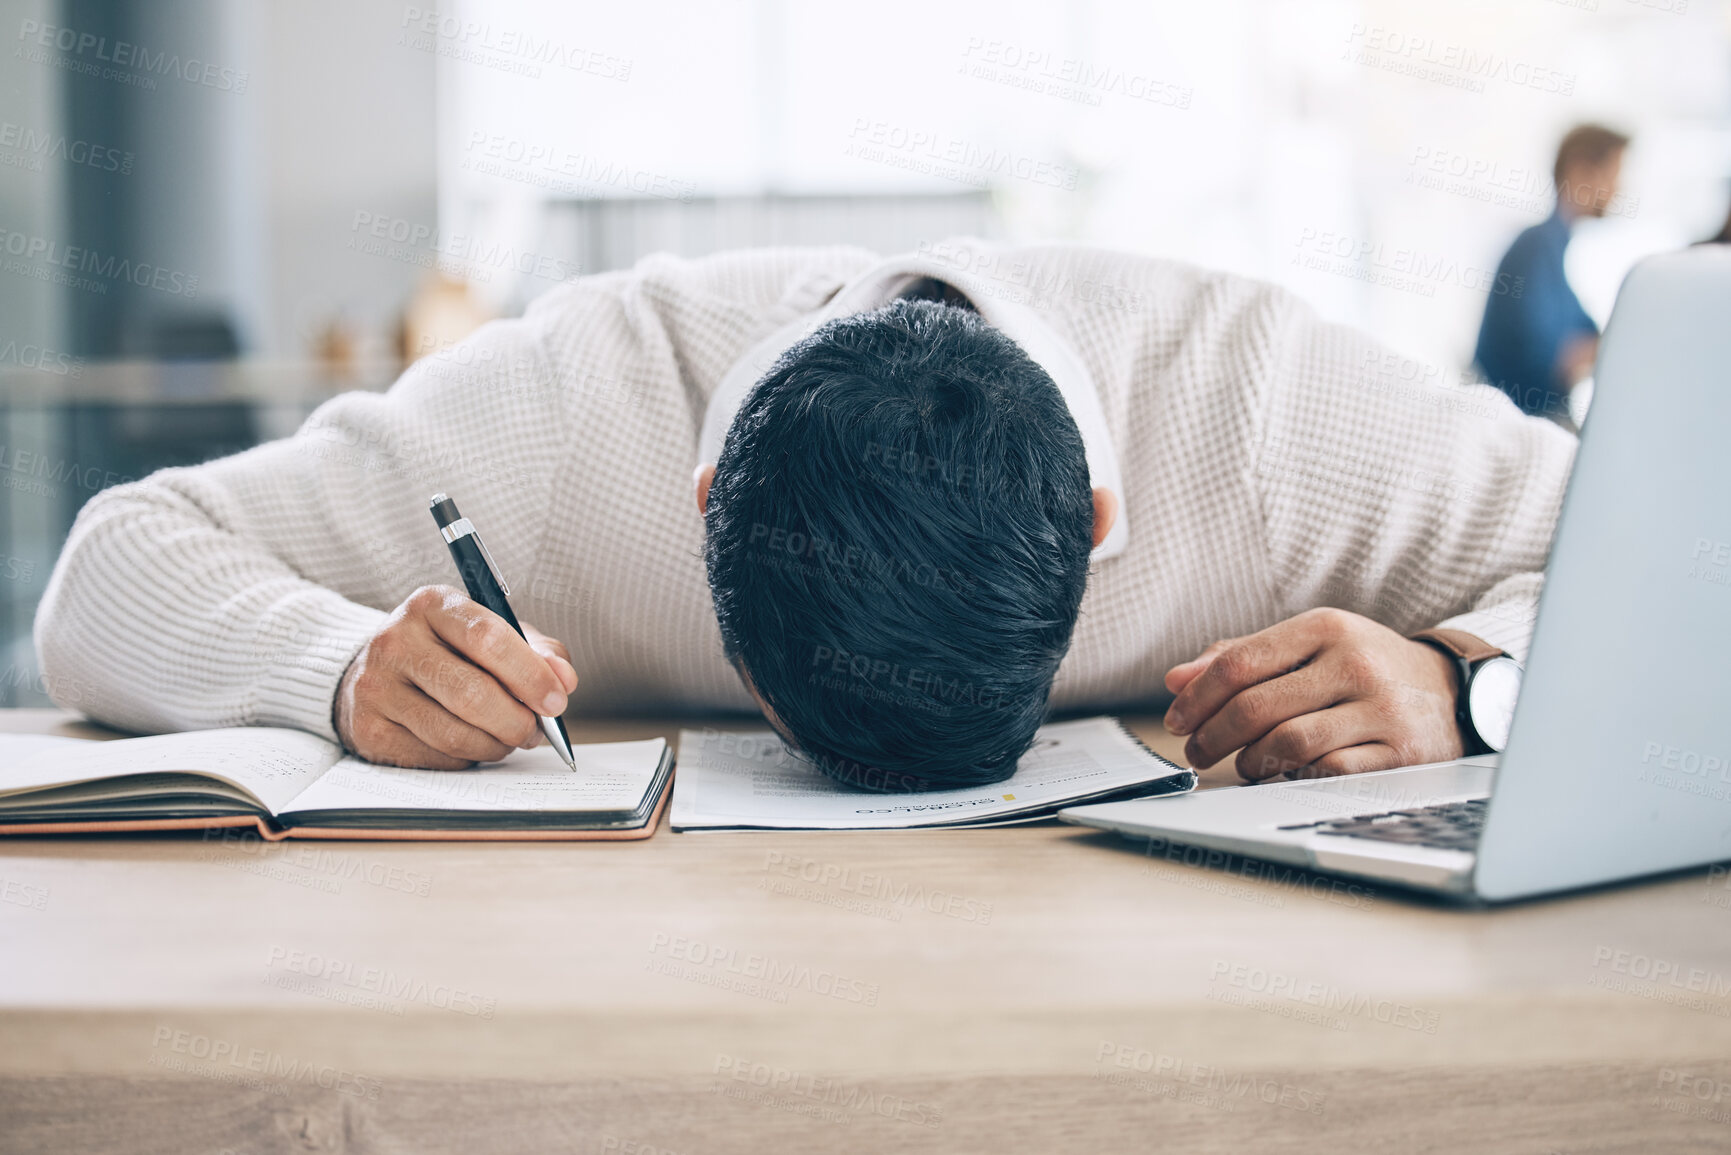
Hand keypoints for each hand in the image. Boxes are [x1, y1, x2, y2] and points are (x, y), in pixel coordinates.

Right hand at [334, 585, 578, 769]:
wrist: (377, 670)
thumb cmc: (448, 650)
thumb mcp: (492, 633)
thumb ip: (537, 651)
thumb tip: (564, 679)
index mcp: (432, 605)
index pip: (488, 638)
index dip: (530, 675)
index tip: (556, 700)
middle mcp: (396, 641)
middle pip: (472, 693)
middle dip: (517, 721)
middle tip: (535, 730)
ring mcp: (376, 686)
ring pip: (455, 733)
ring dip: (496, 745)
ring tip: (507, 738)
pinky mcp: (369, 728)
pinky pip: (435, 757)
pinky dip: (466, 758)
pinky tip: (471, 743)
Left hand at [1162, 608, 1462, 781]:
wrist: (1455, 691)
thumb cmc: (1364, 667)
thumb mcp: (1310, 645)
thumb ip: (1244, 657)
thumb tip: (1177, 679)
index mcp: (1325, 627)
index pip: (1240, 662)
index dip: (1197, 696)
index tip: (1177, 720)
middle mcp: (1354, 662)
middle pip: (1255, 706)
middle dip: (1212, 735)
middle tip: (1197, 750)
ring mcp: (1380, 708)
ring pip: (1288, 742)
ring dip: (1249, 761)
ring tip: (1241, 764)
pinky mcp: (1401, 752)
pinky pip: (1327, 771)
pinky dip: (1294, 776)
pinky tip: (1283, 773)